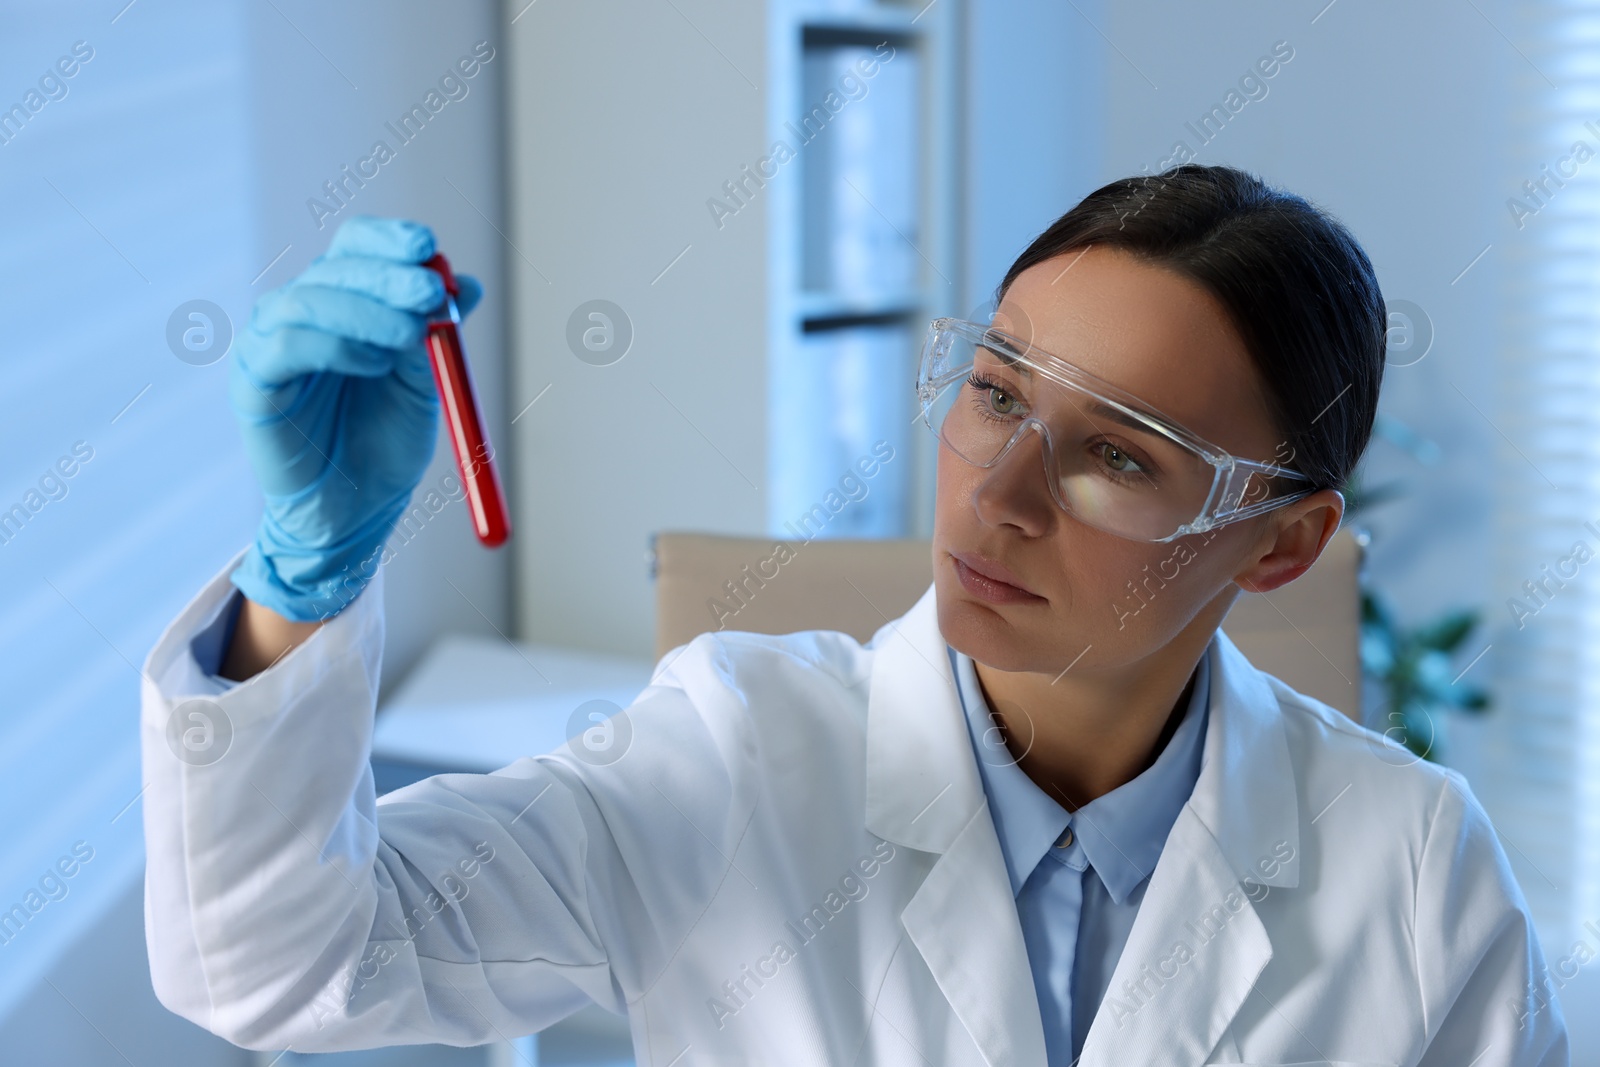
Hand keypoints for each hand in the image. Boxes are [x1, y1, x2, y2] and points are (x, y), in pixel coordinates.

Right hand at [228, 216, 482, 621]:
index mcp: (342, 302)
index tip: (428, 247)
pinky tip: (374, 363)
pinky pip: (286, 345)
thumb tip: (467, 286)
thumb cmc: (388, 442)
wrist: (357, 511)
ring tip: (411, 337)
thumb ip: (438, 335)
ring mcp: (269, 343)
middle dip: (388, 275)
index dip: (388, 239)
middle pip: (334, 267)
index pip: (355, 246)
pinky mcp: (253, 382)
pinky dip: (336, 345)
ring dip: (367, 311)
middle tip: (431, 294)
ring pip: (308, 300)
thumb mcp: (425, 383)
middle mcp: (300, 312)